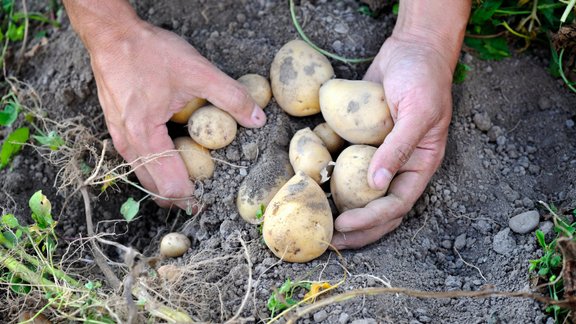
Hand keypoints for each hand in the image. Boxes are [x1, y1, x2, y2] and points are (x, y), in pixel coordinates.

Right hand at [89, 20, 265, 210]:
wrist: (111, 35)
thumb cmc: (149, 52)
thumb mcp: (198, 71)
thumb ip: (230, 96)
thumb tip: (256, 119)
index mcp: (145, 136)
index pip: (171, 185)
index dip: (194, 197)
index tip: (212, 197)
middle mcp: (128, 144)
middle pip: (156, 188)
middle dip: (181, 195)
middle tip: (206, 192)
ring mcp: (119, 138)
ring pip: (145, 175)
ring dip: (168, 182)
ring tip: (194, 177)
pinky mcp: (118, 129)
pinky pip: (139, 160)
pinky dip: (157, 166)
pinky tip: (174, 154)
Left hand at [330, 35, 453, 248]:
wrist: (411, 48)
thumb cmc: (423, 78)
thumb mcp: (418, 113)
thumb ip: (398, 149)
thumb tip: (377, 185)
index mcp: (419, 166)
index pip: (395, 205)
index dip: (370, 220)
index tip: (343, 225)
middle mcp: (398, 166)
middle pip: (376, 208)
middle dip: (355, 229)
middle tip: (328, 240)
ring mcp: (377, 154)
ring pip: (358, 192)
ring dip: (339, 209)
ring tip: (316, 221)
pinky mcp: (360, 140)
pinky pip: (344, 163)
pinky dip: (329, 176)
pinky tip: (309, 184)